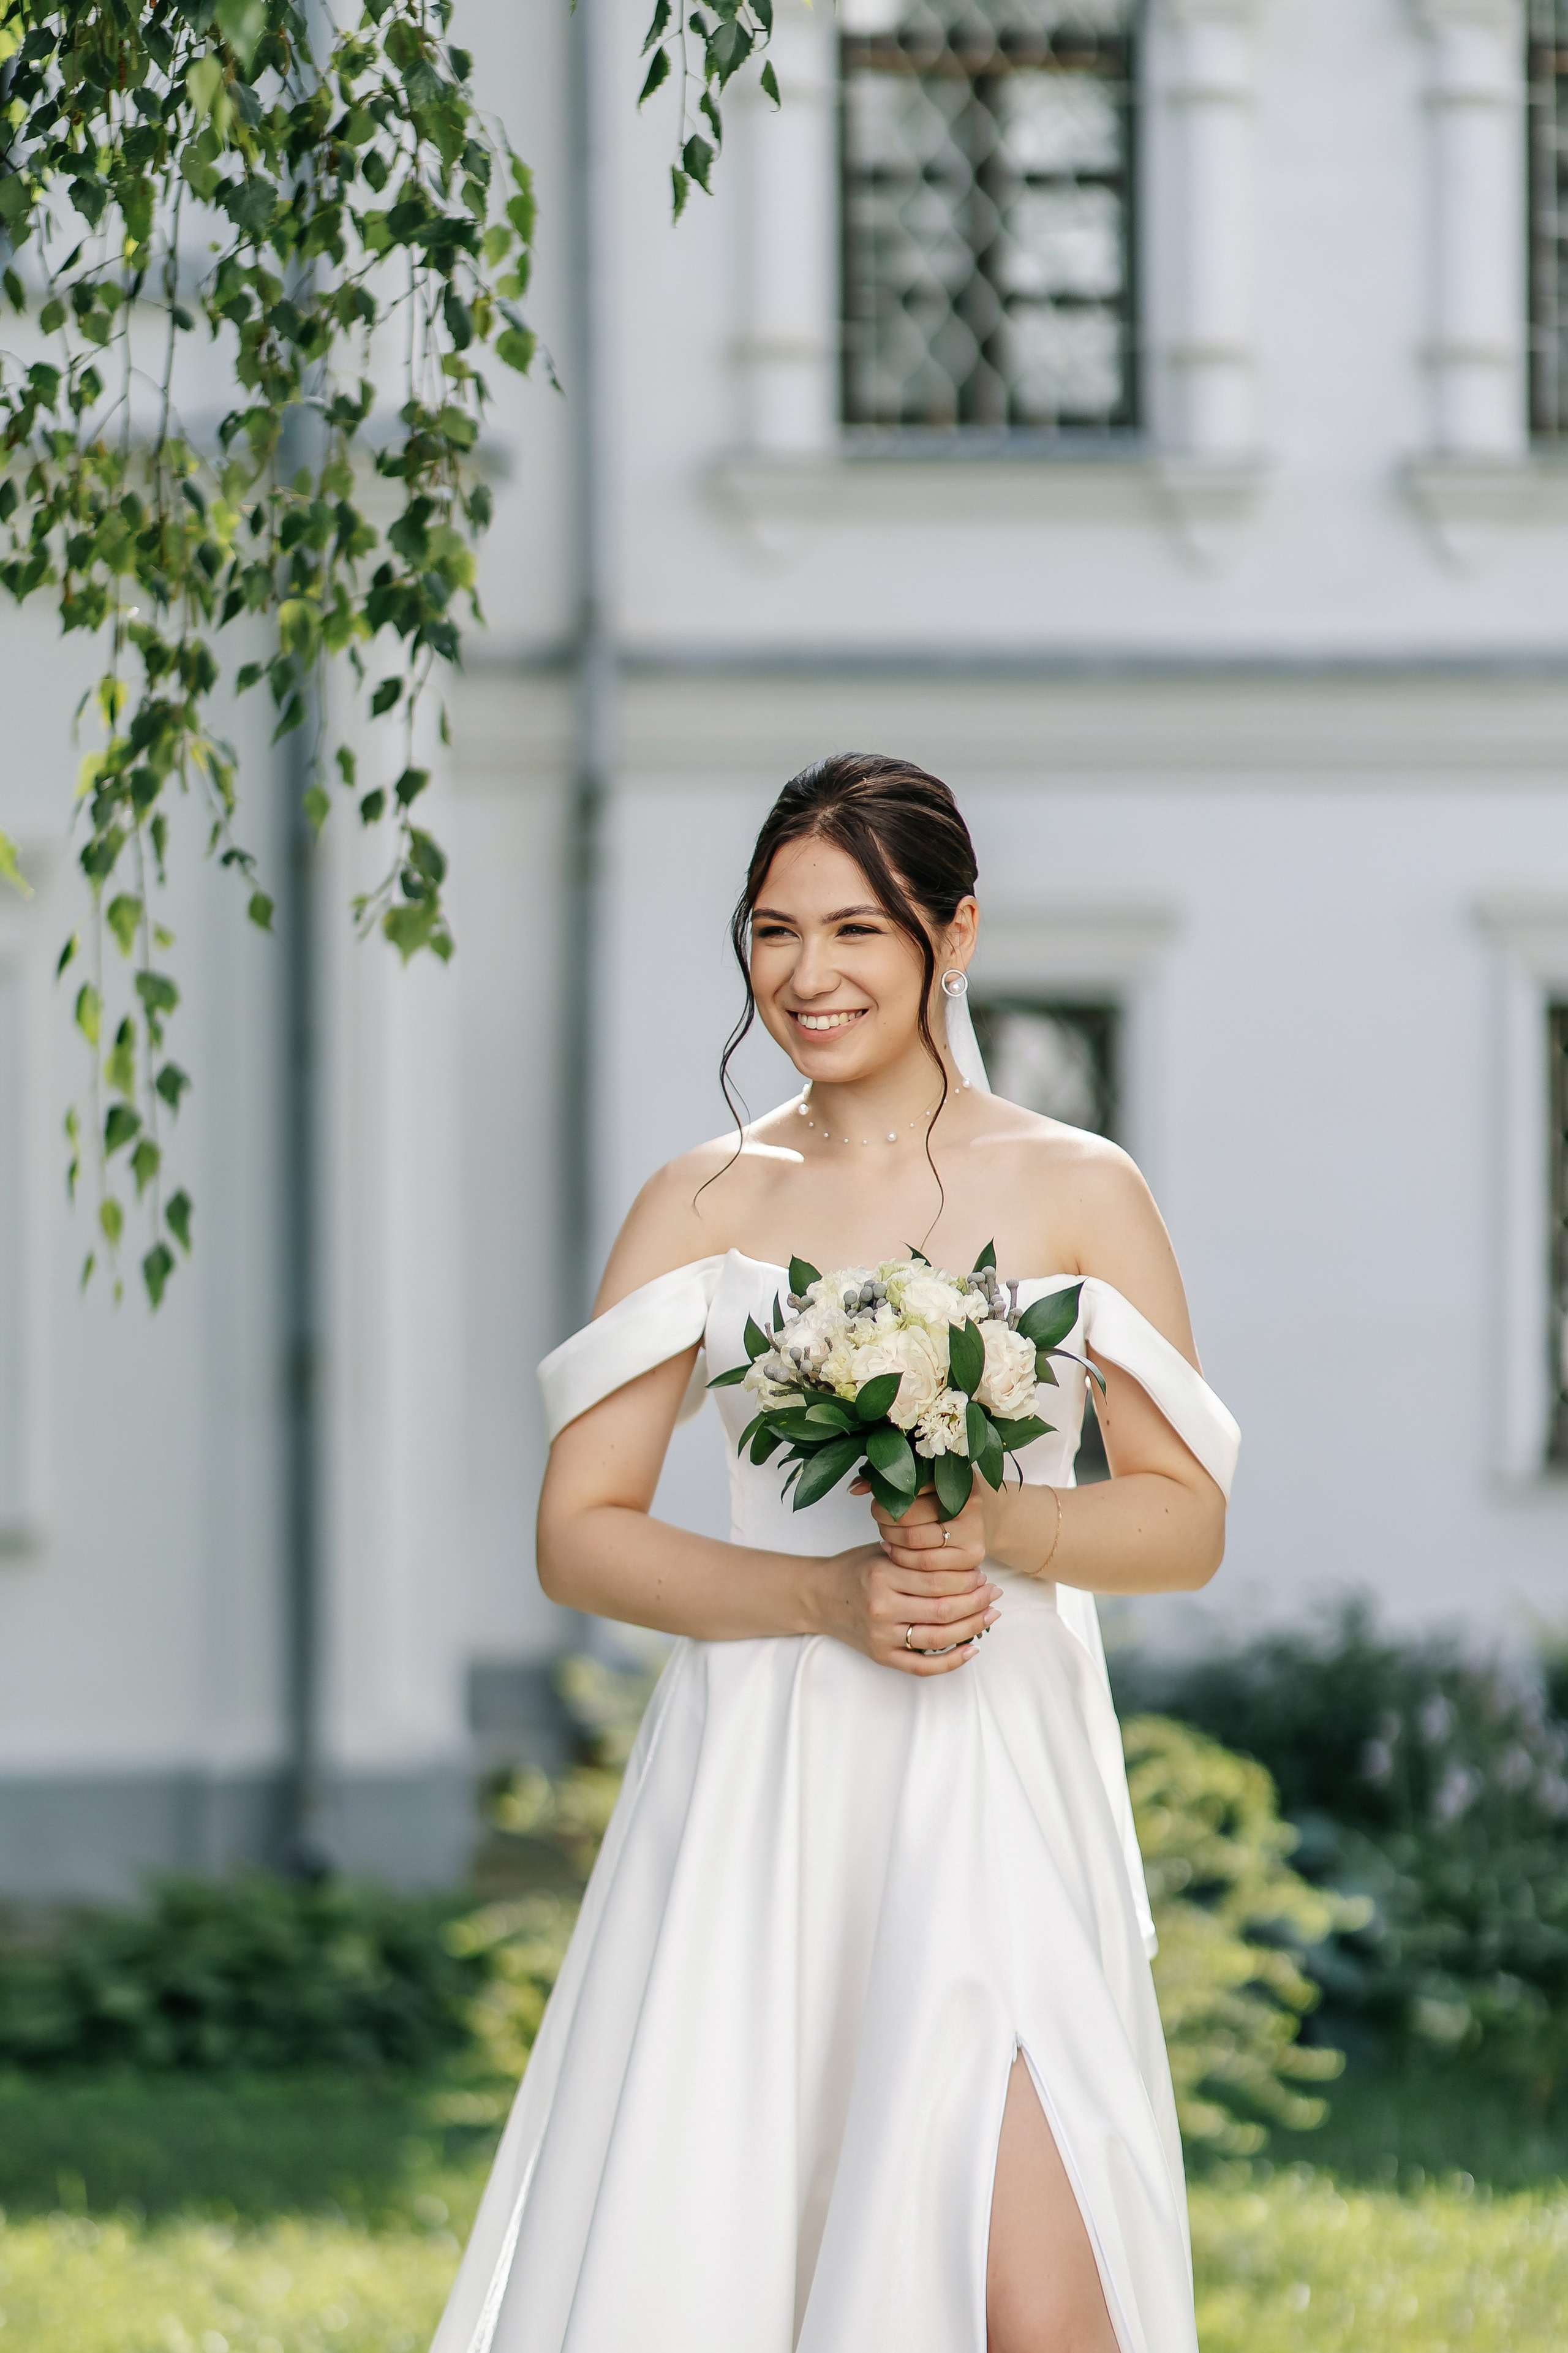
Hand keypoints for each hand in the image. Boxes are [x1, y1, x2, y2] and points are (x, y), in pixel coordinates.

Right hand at [820, 1478, 1000, 1676]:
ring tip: (990, 1615)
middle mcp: (882, 1606)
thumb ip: (918, 1557)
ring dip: (971, 1628)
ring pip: (938, 1638)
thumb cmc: (854, 1569)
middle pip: (943, 1609)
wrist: (817, 1596)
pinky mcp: (881, 1656)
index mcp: (883, 1574)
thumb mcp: (882, 1552)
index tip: (983, 1576)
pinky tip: (971, 1649)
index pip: (938, 1580)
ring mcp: (881, 1635)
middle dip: (976, 1602)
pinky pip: (922, 1666)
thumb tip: (967, 1567)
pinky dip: (951, 1661)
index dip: (967, 1580)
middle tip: (994, 1594)